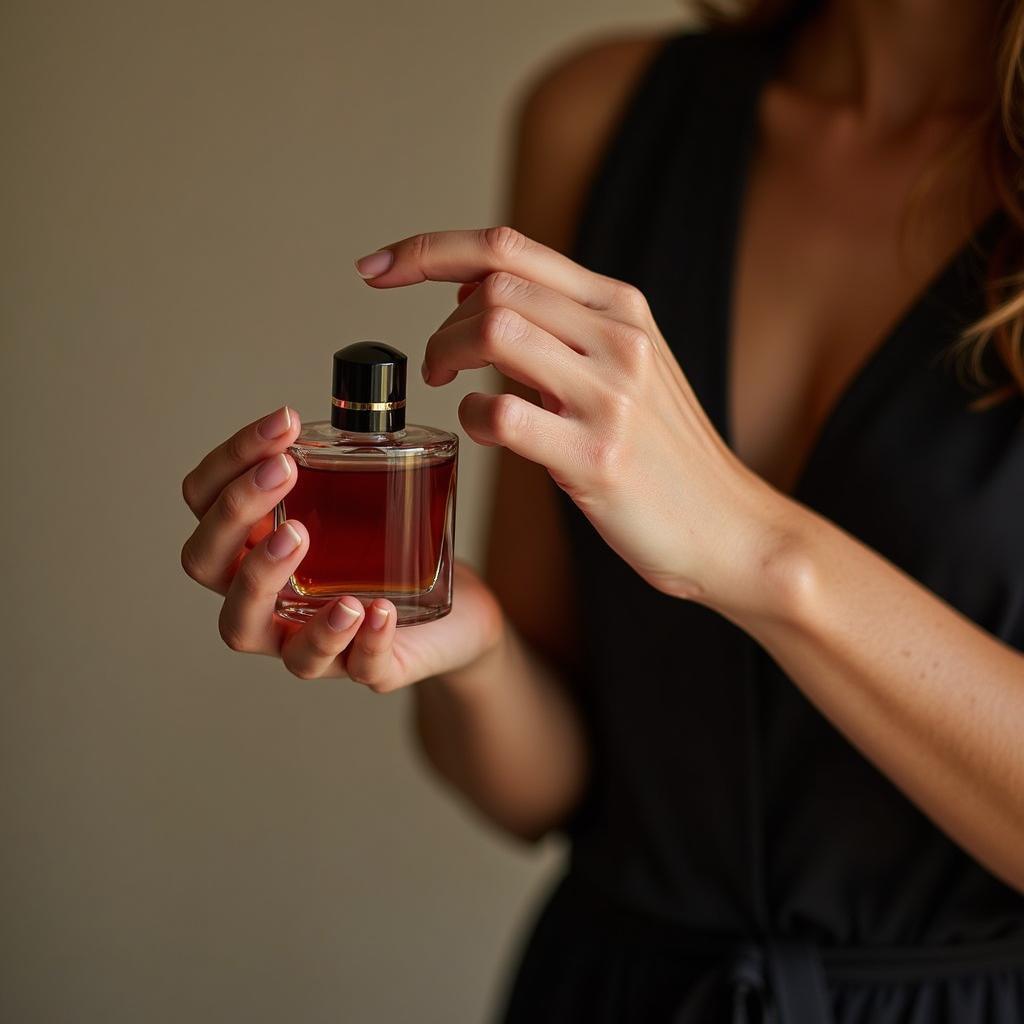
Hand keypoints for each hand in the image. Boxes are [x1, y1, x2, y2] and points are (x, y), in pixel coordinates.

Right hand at [180, 406, 504, 688]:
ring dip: (265, 578)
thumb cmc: (396, 555)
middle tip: (285, 473)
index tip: (285, 423)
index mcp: (254, 548)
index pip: (205, 501)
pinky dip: (361, 640)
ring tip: (303, 539)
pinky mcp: (365, 669)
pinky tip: (378, 610)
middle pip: (207, 564)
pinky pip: (351, 668)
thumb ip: (355, 461)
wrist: (458, 617)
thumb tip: (365, 393)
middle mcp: (264, 597)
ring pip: (245, 629)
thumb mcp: (370, 501)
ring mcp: (305, 640)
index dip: (229, 461)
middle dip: (236, 513)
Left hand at [355, 227, 775, 606]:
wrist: (728, 527)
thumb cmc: (665, 454)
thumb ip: (560, 328)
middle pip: (493, 285)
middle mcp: (619, 338)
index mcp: (621, 307)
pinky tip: (481, 431)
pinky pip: (502, 414)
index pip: (510, 246)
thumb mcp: (626, 369)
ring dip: (446, 355)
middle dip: (437, 322)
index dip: (429, 249)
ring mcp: (613, 395)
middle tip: (434, 365)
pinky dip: (471, 418)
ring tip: (448, 387)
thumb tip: (475, 298)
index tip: (376, 269)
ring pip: (494, 331)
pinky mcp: (599, 455)